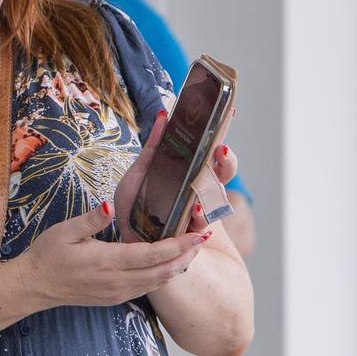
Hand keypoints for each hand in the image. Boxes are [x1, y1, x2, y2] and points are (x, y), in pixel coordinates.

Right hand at [16, 200, 208, 307]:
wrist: (35, 285)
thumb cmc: (48, 254)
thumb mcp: (64, 231)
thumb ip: (90, 220)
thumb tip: (110, 206)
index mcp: (107, 261)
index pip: (153, 255)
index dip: (179, 246)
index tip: (198, 235)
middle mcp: (117, 281)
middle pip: (164, 272)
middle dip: (187, 256)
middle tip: (203, 239)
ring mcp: (117, 292)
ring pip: (159, 283)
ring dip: (178, 267)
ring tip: (192, 249)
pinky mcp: (115, 298)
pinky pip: (147, 288)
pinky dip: (163, 276)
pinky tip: (168, 264)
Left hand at [114, 110, 239, 240]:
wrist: (129, 242)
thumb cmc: (134, 206)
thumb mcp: (140, 172)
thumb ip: (154, 147)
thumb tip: (164, 115)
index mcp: (189, 175)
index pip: (211, 152)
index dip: (221, 134)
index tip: (228, 113)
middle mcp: (199, 192)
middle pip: (221, 173)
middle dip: (225, 160)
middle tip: (221, 149)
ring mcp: (198, 215)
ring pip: (213, 200)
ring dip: (210, 192)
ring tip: (203, 182)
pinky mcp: (193, 238)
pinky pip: (200, 227)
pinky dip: (199, 219)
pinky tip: (195, 213)